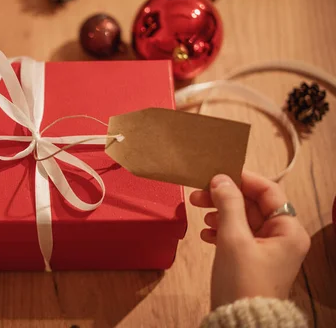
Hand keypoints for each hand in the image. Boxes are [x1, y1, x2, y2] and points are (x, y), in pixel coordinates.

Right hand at [190, 171, 309, 308]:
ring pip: (242, 219)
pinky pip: (237, 235)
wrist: (240, 322)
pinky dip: (221, 230)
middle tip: (198, 194)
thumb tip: (221, 178)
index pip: (268, 191)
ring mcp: (267, 249)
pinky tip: (205, 233)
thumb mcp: (233, 238)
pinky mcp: (252, 259)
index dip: (242, 180)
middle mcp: (282, 237)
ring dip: (220, 213)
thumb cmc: (242, 280)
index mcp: (288, 230)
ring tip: (198, 212)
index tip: (217, 174)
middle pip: (253, 205)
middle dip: (225, 198)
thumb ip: (228, 204)